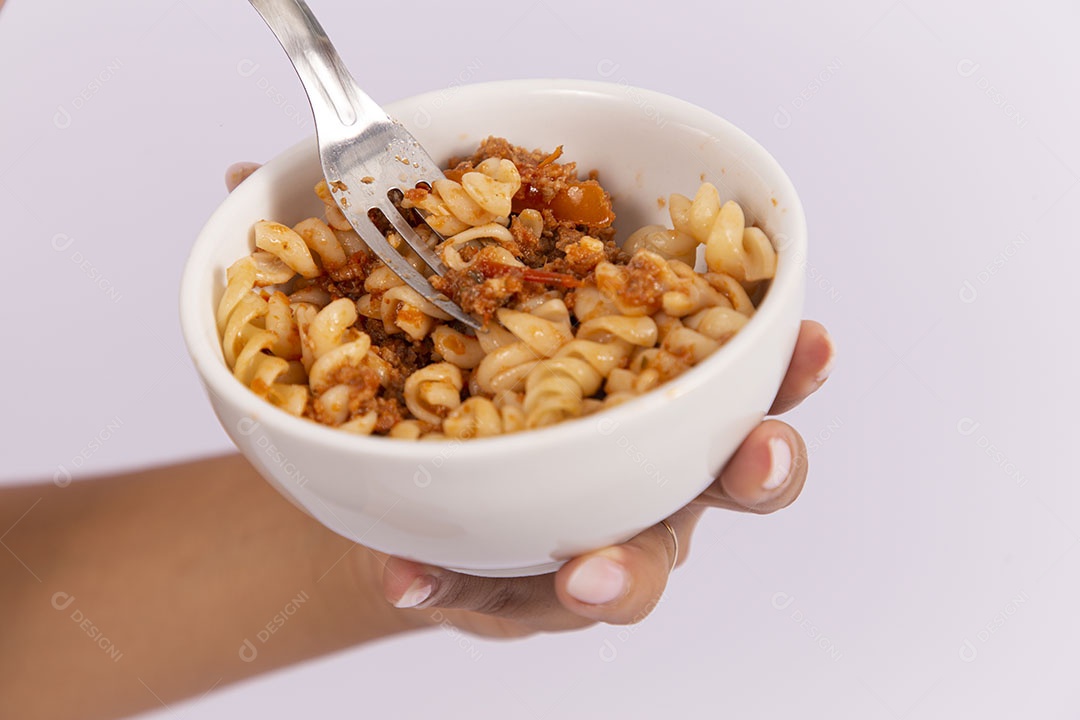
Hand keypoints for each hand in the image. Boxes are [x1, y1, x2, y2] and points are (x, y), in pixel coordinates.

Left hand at [224, 162, 835, 639]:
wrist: (392, 466)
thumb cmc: (441, 367)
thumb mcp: (418, 291)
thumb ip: (355, 236)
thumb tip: (253, 169)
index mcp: (646, 376)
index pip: (736, 364)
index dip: (788, 358)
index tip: (811, 334)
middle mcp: (640, 462)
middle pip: (731, 477)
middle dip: (762, 468)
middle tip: (756, 457)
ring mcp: (589, 533)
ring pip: (643, 565)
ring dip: (623, 572)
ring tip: (587, 571)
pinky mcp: (524, 592)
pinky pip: (506, 604)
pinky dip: (455, 592)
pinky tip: (405, 581)